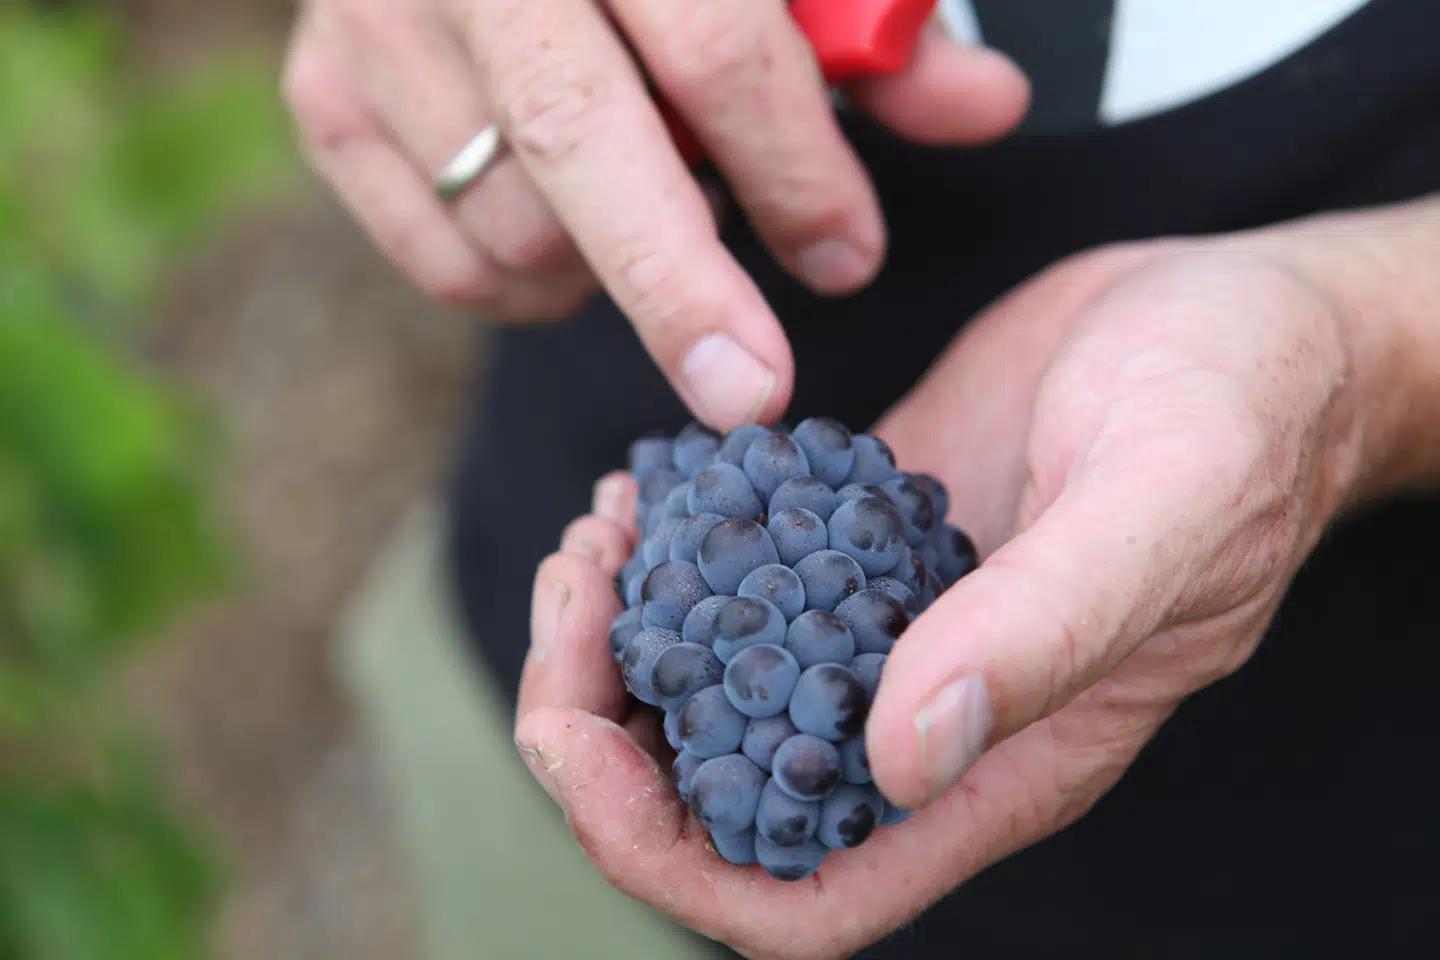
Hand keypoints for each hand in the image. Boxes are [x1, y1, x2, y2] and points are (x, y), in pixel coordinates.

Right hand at [283, 0, 1028, 429]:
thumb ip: (869, 27)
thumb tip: (987, 115)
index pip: (711, 46)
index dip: (793, 166)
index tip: (845, 258)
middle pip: (579, 144)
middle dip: (679, 288)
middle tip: (751, 396)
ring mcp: (374, 21)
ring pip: (514, 220)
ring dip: (613, 263)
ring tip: (661, 213)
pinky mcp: (321, 95)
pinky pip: (444, 259)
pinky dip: (527, 288)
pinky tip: (576, 237)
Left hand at [514, 238, 1378, 958]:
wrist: (1242, 321)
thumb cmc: (1242, 413)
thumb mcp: (1165, 504)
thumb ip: (1045, 633)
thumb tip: (900, 756)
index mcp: (993, 765)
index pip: (798, 896)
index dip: (661, 854)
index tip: (579, 736)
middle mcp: (920, 717)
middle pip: (713, 795)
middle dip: (602, 722)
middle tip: (578, 582)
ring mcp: (884, 630)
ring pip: (709, 692)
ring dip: (621, 632)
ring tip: (603, 525)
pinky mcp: (863, 547)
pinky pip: (735, 583)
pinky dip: (670, 554)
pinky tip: (650, 484)